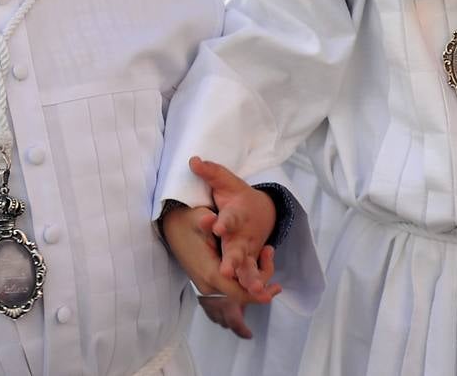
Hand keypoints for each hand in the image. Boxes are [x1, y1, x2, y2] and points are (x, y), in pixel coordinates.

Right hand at [161, 204, 279, 339]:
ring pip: (236, 291)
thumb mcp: (198, 218)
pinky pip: (229, 286)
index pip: (238, 293)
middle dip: (260, 289)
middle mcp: (208, 283)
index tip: (276, 289)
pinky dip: (244, 280)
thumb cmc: (187, 221)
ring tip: (270, 264)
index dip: (258, 294)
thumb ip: (207, 223)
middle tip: (278, 285)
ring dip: (253, 283)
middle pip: (240, 295)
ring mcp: (207, 283)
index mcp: (210, 272)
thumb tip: (210, 219)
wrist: (170, 223)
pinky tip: (257, 265)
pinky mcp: (208, 279)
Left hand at [192, 156, 278, 293]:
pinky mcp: (251, 262)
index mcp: (236, 215)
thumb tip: (192, 160)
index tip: (213, 225)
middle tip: (226, 270)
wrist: (263, 211)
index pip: (229, 218)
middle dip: (233, 260)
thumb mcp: (226, 183)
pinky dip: (258, 284)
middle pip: (238, 249)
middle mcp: (243, 235)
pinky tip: (260, 295)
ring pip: (248, 267)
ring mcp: (248, 250)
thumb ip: (211, 173)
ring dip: (249, 278)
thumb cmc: (238, 198)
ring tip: (252, 290)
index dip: (221, 222)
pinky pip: (254, 276)